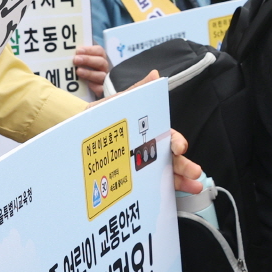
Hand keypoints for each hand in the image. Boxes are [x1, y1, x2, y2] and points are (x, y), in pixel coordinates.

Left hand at [72, 44, 108, 95]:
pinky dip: (95, 86)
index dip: (90, 50)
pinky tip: (88, 84)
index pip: (99, 51)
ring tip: (78, 71)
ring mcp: (104, 80)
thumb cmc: (82, 74)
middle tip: (75, 59)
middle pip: (101, 62)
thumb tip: (64, 55)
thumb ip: (77, 59)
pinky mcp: (103, 91)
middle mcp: (103, 69)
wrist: (88, 94)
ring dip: (89, 73)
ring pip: (101, 75)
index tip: (78, 50)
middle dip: (88, 60)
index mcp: (99, 60)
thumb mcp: (80, 65)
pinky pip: (101, 88)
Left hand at [98, 69, 202, 192]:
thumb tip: (155, 75)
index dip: (176, 141)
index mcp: (148, 130)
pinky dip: (163, 191)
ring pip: (165, 172)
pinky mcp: (132, 178)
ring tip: (193, 187)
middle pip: (171, 157)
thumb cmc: (99, 116)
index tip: (180, 147)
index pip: (168, 136)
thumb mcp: (118, 103)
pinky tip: (173, 196)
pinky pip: (149, 185)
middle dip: (185, 165)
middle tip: (195, 173)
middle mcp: (148, 148)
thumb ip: (138, 91)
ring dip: (181, 180)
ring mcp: (141, 164)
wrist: (76, 133)